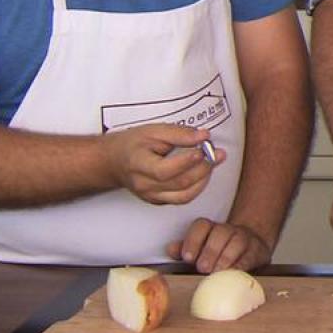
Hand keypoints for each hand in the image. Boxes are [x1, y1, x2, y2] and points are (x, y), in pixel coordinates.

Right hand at [105, 123, 223, 204]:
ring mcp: (151, 196)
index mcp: (138, 165)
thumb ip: (179, 134)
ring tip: (213, 162)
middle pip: (180, 183)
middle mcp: (144, 185)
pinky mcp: (158, 201)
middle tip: (218, 153)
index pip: (166, 170)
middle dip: (204, 168)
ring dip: (204, 179)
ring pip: (184, 196)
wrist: (114, 161)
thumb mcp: (153, 131)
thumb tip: (204, 136)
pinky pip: (182, 199)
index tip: (205, 146)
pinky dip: (197, 187)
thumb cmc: (133, 144)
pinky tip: (202, 172)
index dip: (188, 161)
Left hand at [167, 218, 271, 272]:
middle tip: (202, 267)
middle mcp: (228, 230)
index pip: (202, 226)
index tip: (187, 258)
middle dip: (210, 251)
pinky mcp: (257, 251)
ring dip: (225, 257)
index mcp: (212, 228)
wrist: (251, 247)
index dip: (193, 240)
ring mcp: (245, 239)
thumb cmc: (221, 251)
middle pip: (220, 233)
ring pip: (237, 241)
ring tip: (216, 272)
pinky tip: (233, 274)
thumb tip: (170, 248)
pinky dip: (241, 265)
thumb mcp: (202, 249)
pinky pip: (250, 256)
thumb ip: (186, 249)